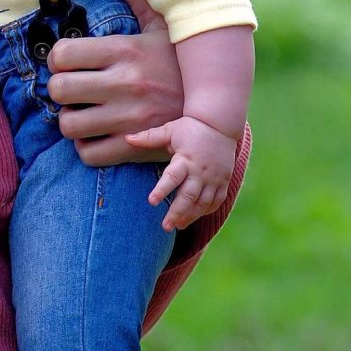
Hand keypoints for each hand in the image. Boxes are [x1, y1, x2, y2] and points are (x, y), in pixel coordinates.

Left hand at [46, 0, 183, 166]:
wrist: (219, 108)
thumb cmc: (180, 62)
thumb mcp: (160, 23)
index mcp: (126, 51)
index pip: (62, 54)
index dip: (57, 59)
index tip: (67, 62)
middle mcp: (125, 85)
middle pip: (59, 89)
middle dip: (59, 89)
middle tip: (71, 88)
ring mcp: (129, 119)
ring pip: (68, 125)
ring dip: (70, 120)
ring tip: (82, 112)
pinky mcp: (135, 148)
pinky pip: (88, 153)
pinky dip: (86, 147)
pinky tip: (96, 134)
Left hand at [126, 116, 235, 230]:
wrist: (219, 124)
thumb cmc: (190, 127)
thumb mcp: (169, 130)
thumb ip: (149, 137)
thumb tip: (127, 138)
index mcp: (185, 159)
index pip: (172, 178)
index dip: (162, 190)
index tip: (151, 202)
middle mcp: (200, 171)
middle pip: (188, 196)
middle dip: (177, 212)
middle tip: (165, 226)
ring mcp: (214, 178)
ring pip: (203, 203)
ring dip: (191, 216)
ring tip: (178, 226)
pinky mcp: (223, 181)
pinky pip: (216, 200)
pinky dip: (206, 210)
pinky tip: (195, 217)